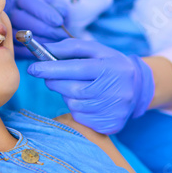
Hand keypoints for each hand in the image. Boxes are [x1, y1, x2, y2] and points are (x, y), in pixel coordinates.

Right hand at [4, 0, 68, 58]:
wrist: (45, 25)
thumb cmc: (50, 12)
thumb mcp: (55, 4)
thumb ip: (58, 6)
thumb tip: (61, 12)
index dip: (42, 11)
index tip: (59, 21)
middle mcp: (6, 8)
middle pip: (19, 17)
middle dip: (43, 28)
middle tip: (60, 35)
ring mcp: (3, 26)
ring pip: (17, 34)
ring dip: (39, 40)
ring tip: (57, 43)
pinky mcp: (6, 43)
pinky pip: (16, 49)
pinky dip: (33, 50)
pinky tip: (46, 50)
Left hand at [27, 38, 154, 133]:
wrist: (138, 88)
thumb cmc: (110, 65)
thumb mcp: (96, 50)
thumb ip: (70, 47)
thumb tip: (44, 49)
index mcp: (111, 68)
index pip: (76, 68)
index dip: (51, 68)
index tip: (33, 68)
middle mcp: (115, 91)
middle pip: (72, 89)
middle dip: (54, 81)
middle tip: (48, 76)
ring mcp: (114, 110)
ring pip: (74, 104)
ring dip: (66, 95)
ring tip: (76, 86)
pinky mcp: (110, 125)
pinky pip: (81, 118)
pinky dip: (76, 108)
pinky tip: (85, 100)